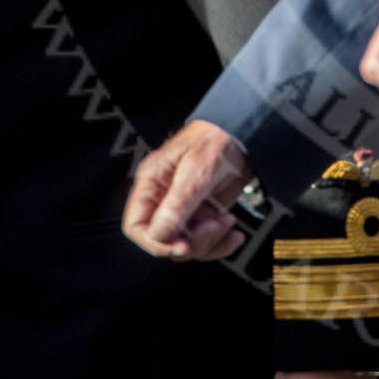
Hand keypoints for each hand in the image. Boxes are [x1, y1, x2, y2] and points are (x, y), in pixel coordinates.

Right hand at [121, 119, 252, 260]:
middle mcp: (164, 200)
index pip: (136, 225)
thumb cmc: (213, 139)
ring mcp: (185, 210)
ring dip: (209, 242)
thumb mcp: (195, 171)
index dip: (155, 241)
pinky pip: (206, 242)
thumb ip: (177, 204)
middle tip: (211, 227)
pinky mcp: (204, 214)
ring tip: (225, 222)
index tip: (180, 245)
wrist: (242, 133)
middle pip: (164, 240)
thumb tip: (159, 234)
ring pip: (186, 245)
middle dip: (190, 242)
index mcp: (151, 184)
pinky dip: (221, 243)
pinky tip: (233, 235)